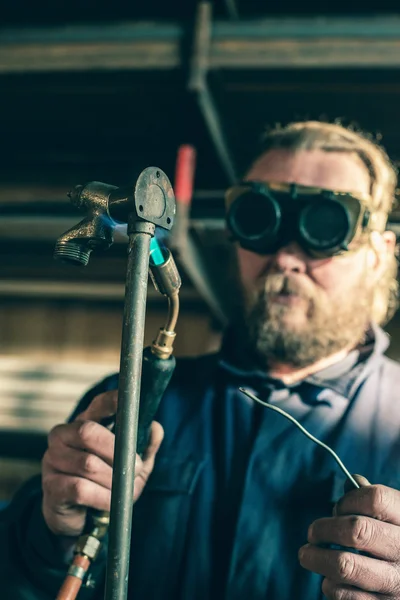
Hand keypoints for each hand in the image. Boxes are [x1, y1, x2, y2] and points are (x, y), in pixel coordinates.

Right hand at [42, 390, 163, 536]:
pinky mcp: (51, 485)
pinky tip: (109, 502)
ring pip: (88, 464)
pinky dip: (102, 497)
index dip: (112, 401)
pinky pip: (80, 488)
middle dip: (117, 450)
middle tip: (136, 467)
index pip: (98, 404)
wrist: (81, 519)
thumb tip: (156, 428)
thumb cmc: (107, 484)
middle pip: (87, 432)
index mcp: (86, 423)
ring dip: (112, 480)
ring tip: (122, 490)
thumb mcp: (132, 466)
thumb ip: (145, 446)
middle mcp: (64, 436)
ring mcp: (53, 459)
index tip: (129, 401)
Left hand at [299, 480, 399, 598]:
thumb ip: (373, 500)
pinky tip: (329, 579)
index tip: (337, 509)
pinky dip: (330, 585)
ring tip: (306, 554)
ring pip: (344, 565)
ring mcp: (398, 582)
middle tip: (312, 532)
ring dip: (316, 558)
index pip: (375, 499)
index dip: (348, 501)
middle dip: (324, 529)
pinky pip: (346, 595)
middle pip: (356, 530)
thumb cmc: (397, 542)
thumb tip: (351, 482)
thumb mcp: (395, 518)